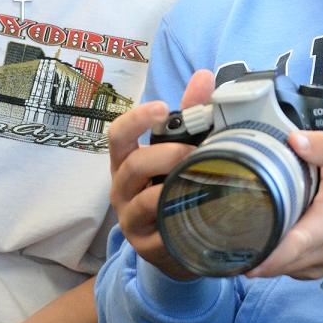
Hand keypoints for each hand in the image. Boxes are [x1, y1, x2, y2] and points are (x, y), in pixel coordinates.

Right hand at [108, 70, 215, 280]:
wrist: (176, 245)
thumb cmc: (174, 189)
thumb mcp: (178, 153)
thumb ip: (189, 116)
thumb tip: (204, 77)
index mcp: (126, 162)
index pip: (118, 134)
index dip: (136, 118)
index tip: (162, 108)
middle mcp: (121, 189)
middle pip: (132, 165)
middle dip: (166, 155)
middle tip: (196, 152)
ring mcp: (131, 220)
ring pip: (143, 199)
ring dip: (173, 186)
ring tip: (200, 179)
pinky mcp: (147, 246)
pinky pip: (158, 230)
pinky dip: (177, 216)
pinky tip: (197, 207)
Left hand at [246, 130, 322, 280]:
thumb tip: (294, 139)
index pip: (292, 248)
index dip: (265, 254)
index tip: (239, 250)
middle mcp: (319, 253)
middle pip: (275, 263)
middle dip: (249, 250)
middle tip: (222, 229)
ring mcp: (314, 266)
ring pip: (277, 269)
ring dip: (258, 254)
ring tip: (236, 231)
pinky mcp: (311, 269)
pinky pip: (284, 269)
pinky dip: (270, 258)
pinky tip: (258, 238)